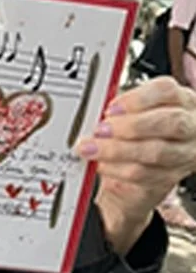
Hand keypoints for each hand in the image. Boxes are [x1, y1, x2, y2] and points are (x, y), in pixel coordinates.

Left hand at [75, 76, 195, 252]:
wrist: (150, 166)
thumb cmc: (133, 128)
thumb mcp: (128, 109)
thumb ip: (116, 103)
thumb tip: (86, 95)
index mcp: (178, 99)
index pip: (166, 91)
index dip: (140, 99)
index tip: (112, 106)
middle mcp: (188, 127)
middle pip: (169, 125)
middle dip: (131, 128)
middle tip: (99, 131)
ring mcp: (184, 155)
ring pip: (158, 154)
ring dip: (120, 153)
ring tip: (91, 150)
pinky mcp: (168, 181)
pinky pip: (149, 178)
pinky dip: (122, 172)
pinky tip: (103, 167)